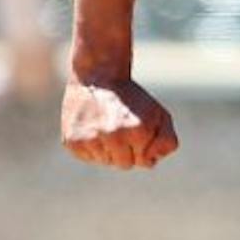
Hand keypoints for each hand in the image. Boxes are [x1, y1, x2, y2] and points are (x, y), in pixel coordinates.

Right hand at [61, 77, 179, 169]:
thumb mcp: (159, 114)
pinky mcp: (73, 142)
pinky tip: (92, 127)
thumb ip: (166, 141)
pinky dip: (91, 147)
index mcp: (138, 131)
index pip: (145, 162)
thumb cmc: (133, 99)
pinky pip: (87, 157)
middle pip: (124, 164)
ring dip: (108, 149)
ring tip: (106, 125)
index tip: (138, 130)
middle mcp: (114, 137)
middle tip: (121, 127)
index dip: (143, 148)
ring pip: (105, 161)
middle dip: (126, 151)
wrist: (98, 75)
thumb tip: (152, 161)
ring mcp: (91, 140)